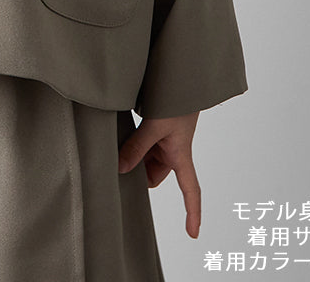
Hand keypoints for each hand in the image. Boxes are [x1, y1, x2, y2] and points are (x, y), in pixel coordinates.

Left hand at [118, 111, 200, 237]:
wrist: (178, 75)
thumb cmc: (175, 100)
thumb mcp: (154, 125)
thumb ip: (136, 147)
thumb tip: (120, 169)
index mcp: (180, 155)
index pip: (191, 190)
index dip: (192, 212)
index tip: (193, 233)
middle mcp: (172, 151)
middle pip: (153, 175)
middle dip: (138, 173)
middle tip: (120, 164)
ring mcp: (163, 140)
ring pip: (144, 160)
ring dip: (132, 155)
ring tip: (116, 145)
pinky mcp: (154, 129)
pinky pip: (140, 145)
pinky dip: (130, 144)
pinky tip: (116, 137)